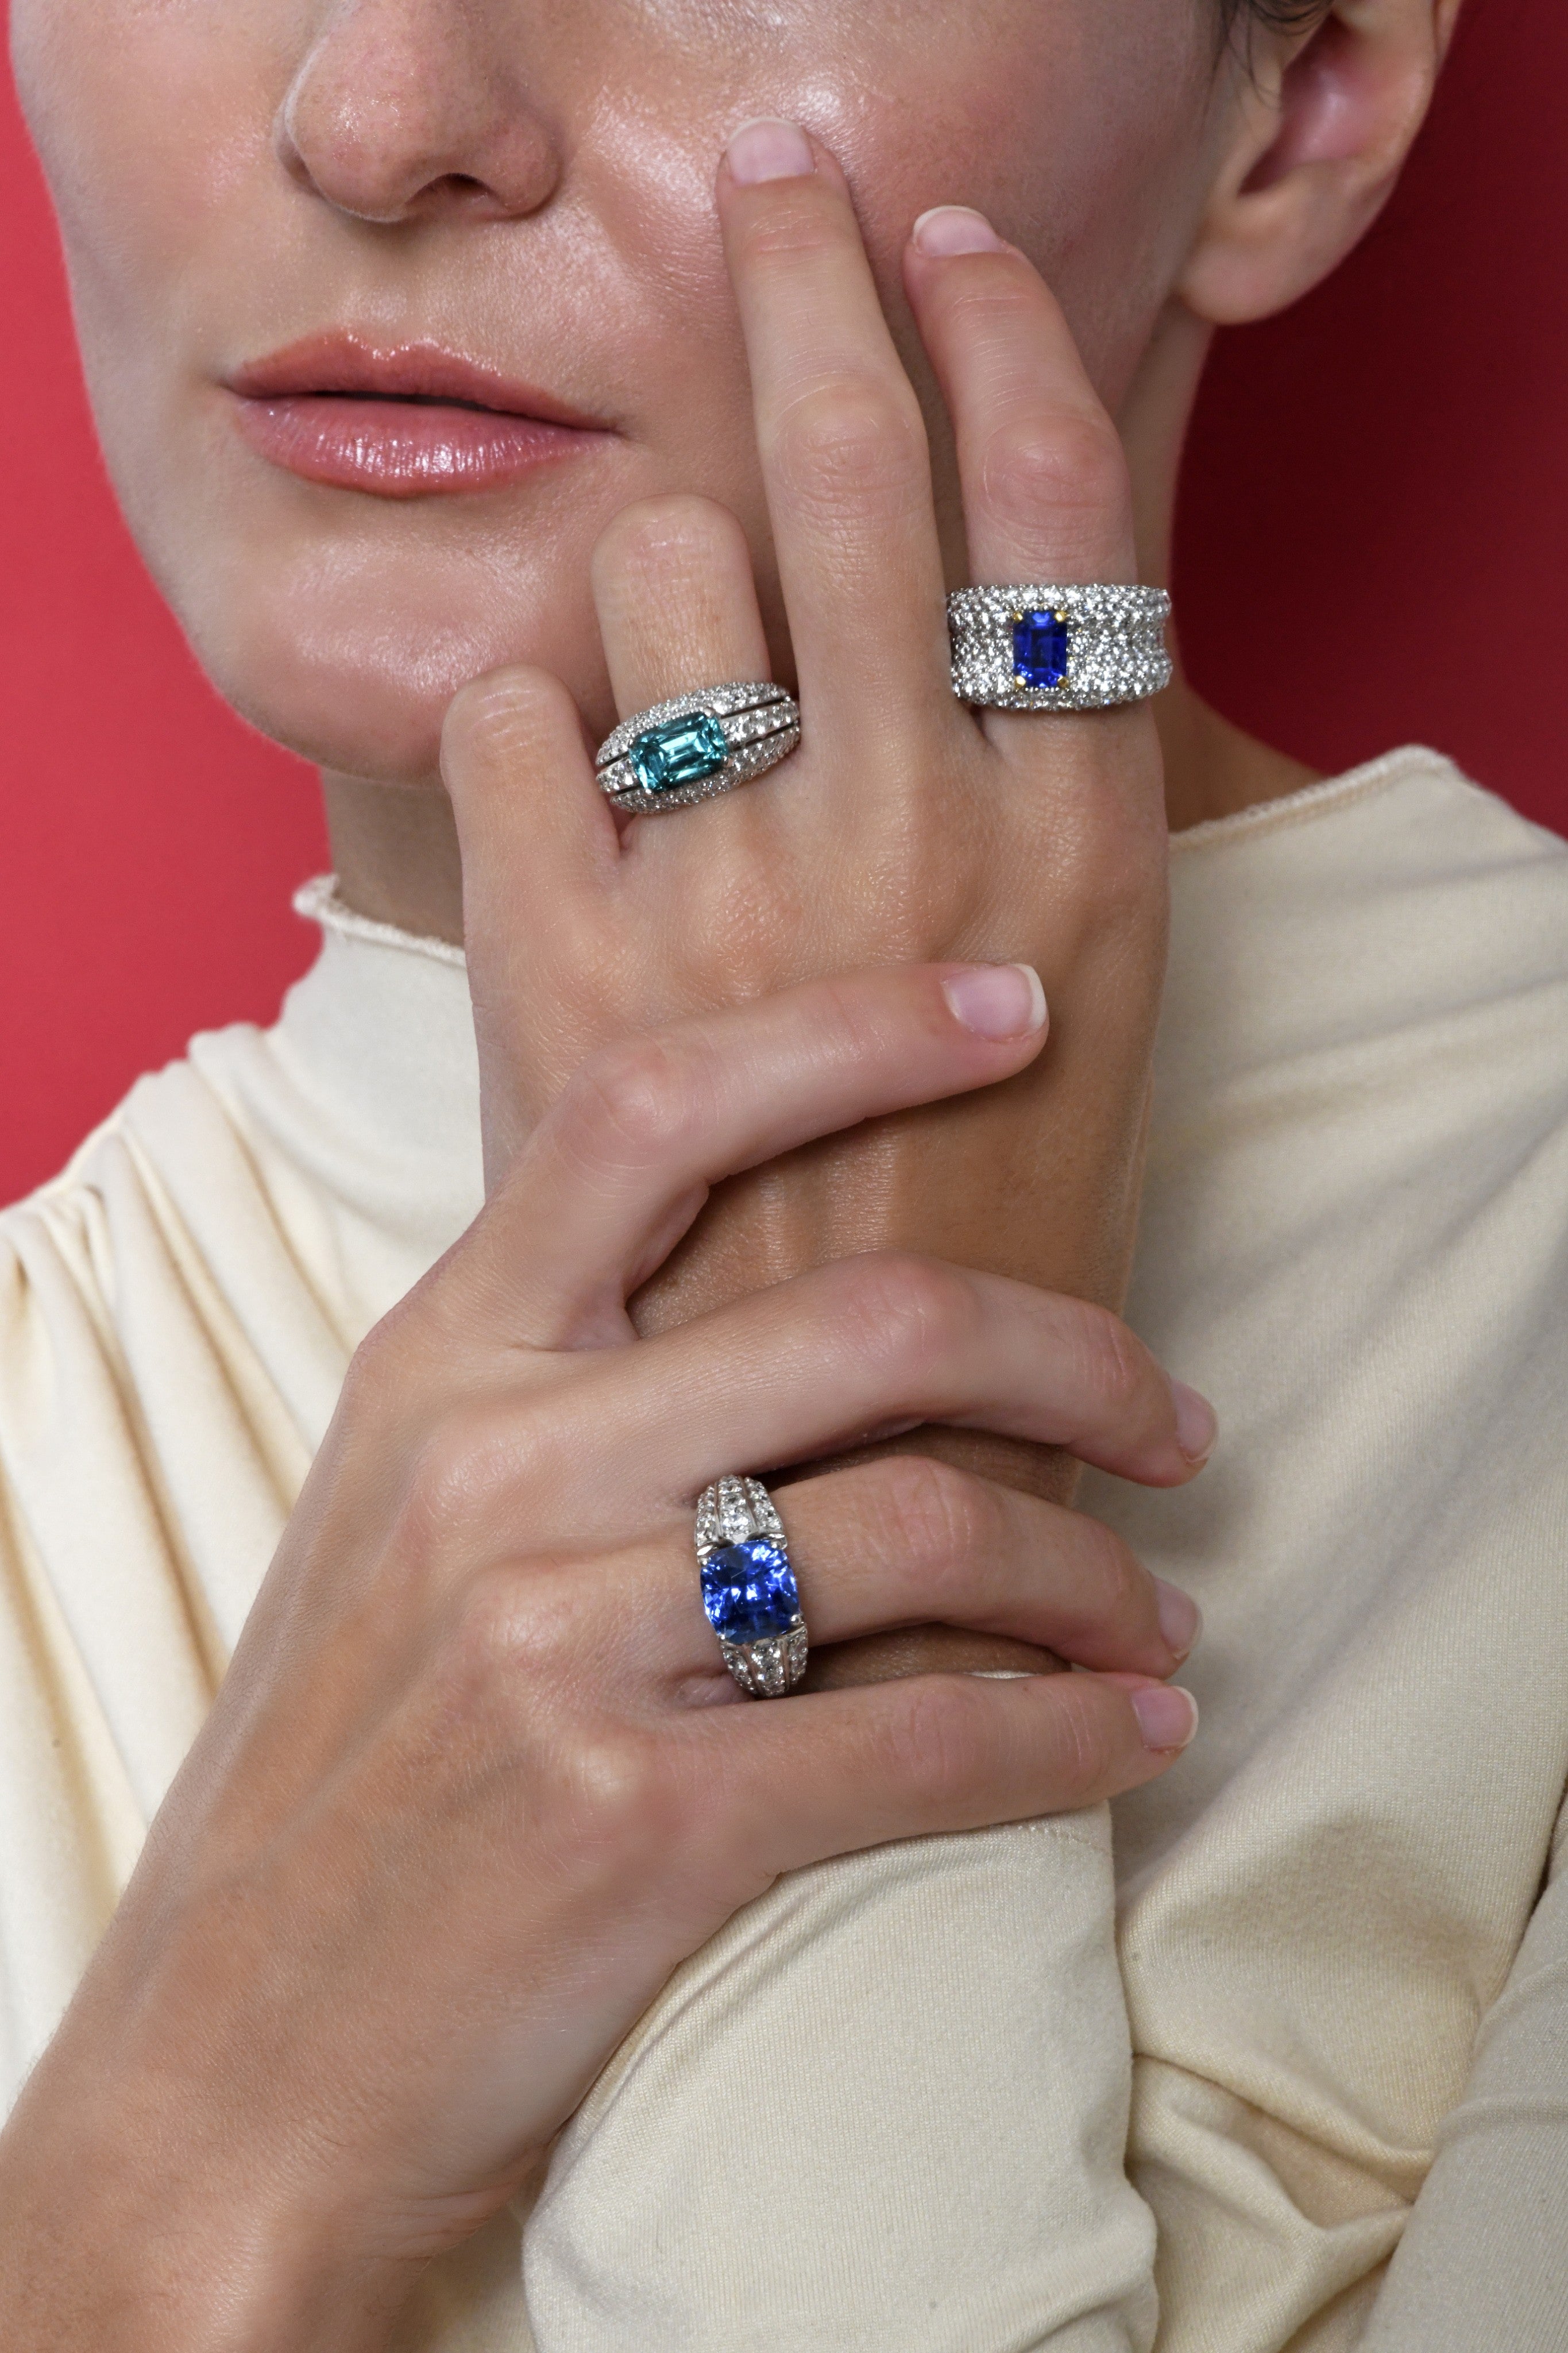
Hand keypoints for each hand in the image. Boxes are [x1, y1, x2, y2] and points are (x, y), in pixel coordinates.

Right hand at [0, 969, 1205, 2352]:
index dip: (854, 1031)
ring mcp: (559, 1644)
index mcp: (439, 1361)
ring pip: (931, 1531)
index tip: (1010, 1008)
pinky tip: (1133, 1737)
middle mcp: (495, 1470)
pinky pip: (927, 1744)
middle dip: (1078, 1352)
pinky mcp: (636, 1825)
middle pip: (869, 1324)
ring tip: (1152, 1615)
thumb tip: (787, 1283)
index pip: (653, 1110)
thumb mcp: (399, 1509)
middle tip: (1172, 1416)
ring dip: (1093, 1575)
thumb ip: (557, 1379)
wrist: (236, 2057)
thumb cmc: (347, 1768)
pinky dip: (1069, 1738)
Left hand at [441, 126, 1173, 1630]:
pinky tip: (580, 790)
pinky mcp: (568, 961)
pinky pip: (515, 704)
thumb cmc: (973, 1219)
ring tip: (687, 678)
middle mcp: (913, 840)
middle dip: (815, 277)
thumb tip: (963, 583)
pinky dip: (535, 713)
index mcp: (1074, 853)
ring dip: (666, 567)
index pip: (1054, 512)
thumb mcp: (1080, 997)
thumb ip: (1030, 787)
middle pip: (855, 465)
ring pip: (665, 555)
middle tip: (782, 185)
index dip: (1001, 338)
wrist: (839, 1447)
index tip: (947, 238)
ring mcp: (731, 896)